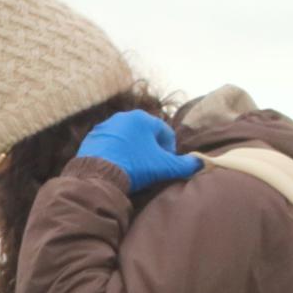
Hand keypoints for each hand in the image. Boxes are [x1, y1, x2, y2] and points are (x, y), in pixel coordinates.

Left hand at [78, 111, 200, 191]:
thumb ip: (185, 164)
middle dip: (151, 149)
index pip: (165, 132)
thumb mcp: (164, 167)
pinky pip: (110, 145)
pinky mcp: (91, 138)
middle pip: (145, 134)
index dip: (170, 149)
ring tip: (135, 168)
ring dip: (133, 150)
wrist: (98, 175)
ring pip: (127, 139)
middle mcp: (123, 117)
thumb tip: (201, 163)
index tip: (167, 163)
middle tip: (152, 166)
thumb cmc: (136, 166)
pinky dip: (116, 153)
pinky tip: (118, 167)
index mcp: (143, 118)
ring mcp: (105, 127)